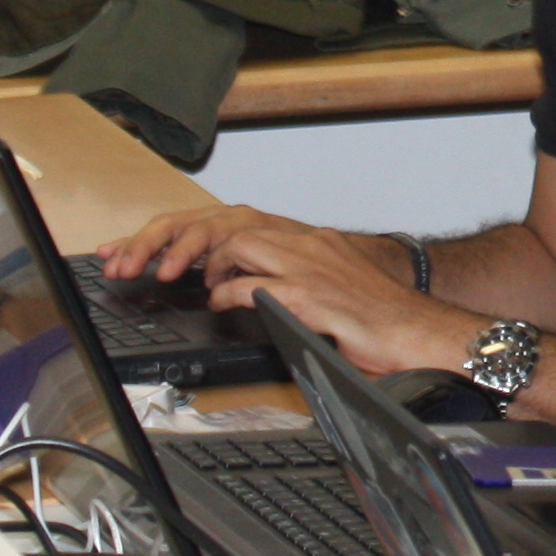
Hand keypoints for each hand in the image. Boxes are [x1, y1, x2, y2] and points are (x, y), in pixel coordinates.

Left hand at [112, 213, 463, 375]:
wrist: (426, 334)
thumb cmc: (379, 321)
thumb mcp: (321, 294)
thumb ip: (279, 285)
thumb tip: (234, 290)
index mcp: (305, 241)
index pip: (230, 222)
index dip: (178, 232)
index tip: (136, 249)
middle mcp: (306, 243)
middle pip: (224, 222)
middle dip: (169, 238)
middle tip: (129, 261)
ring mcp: (312, 266)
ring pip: (239, 240)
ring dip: (195, 258)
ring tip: (169, 276)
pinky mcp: (317, 296)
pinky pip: (262, 285)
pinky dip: (231, 291)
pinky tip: (219, 301)